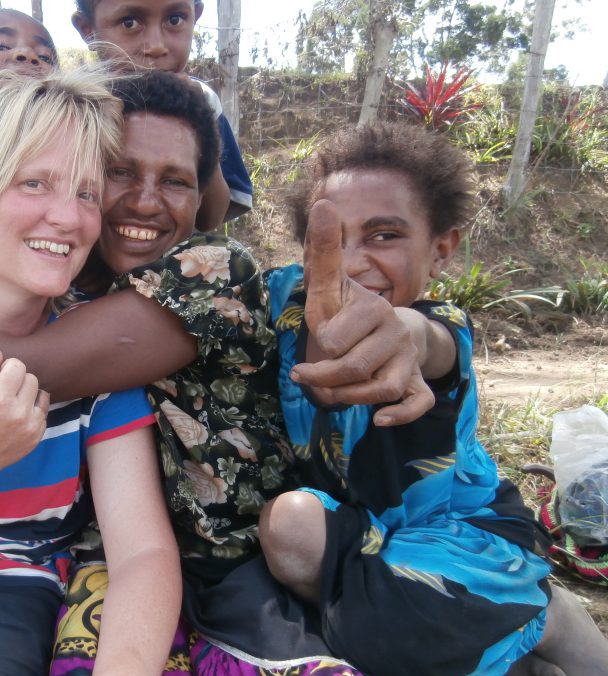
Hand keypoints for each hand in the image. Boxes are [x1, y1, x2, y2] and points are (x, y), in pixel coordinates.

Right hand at [0, 353, 49, 483]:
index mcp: (0, 401)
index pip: (18, 366)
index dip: (7, 367)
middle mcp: (19, 413)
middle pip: (31, 378)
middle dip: (18, 380)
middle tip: (3, 391)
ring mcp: (31, 426)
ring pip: (41, 393)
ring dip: (28, 393)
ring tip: (12, 403)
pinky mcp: (38, 435)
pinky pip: (43, 411)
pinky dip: (32, 409)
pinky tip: (17, 416)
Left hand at [291, 199, 434, 425]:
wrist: (385, 329)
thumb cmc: (347, 309)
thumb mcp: (330, 283)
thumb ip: (323, 251)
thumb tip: (325, 205)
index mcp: (373, 307)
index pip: (335, 339)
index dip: (320, 346)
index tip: (314, 342)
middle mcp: (395, 331)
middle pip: (354, 368)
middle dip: (324, 379)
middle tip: (308, 378)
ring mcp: (407, 359)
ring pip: (381, 389)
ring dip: (349, 399)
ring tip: (330, 395)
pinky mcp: (415, 382)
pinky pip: (418, 402)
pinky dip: (401, 413)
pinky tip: (380, 420)